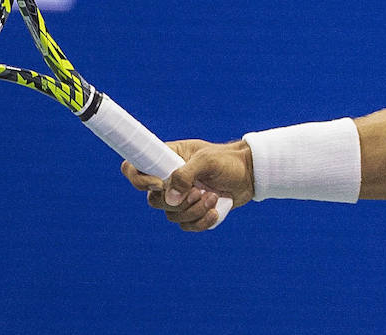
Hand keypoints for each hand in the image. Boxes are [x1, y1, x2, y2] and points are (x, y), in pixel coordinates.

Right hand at [121, 138, 254, 231]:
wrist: (249, 174)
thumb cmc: (227, 161)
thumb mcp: (206, 160)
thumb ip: (185, 175)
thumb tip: (170, 199)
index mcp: (166, 159)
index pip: (135, 168)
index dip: (139, 180)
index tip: (159, 184)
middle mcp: (169, 180)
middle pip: (153, 201)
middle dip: (178, 201)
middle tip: (199, 191)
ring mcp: (180, 197)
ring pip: (171, 216)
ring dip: (194, 211)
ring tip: (214, 197)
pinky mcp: (193, 212)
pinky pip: (187, 225)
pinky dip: (201, 222)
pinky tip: (216, 211)